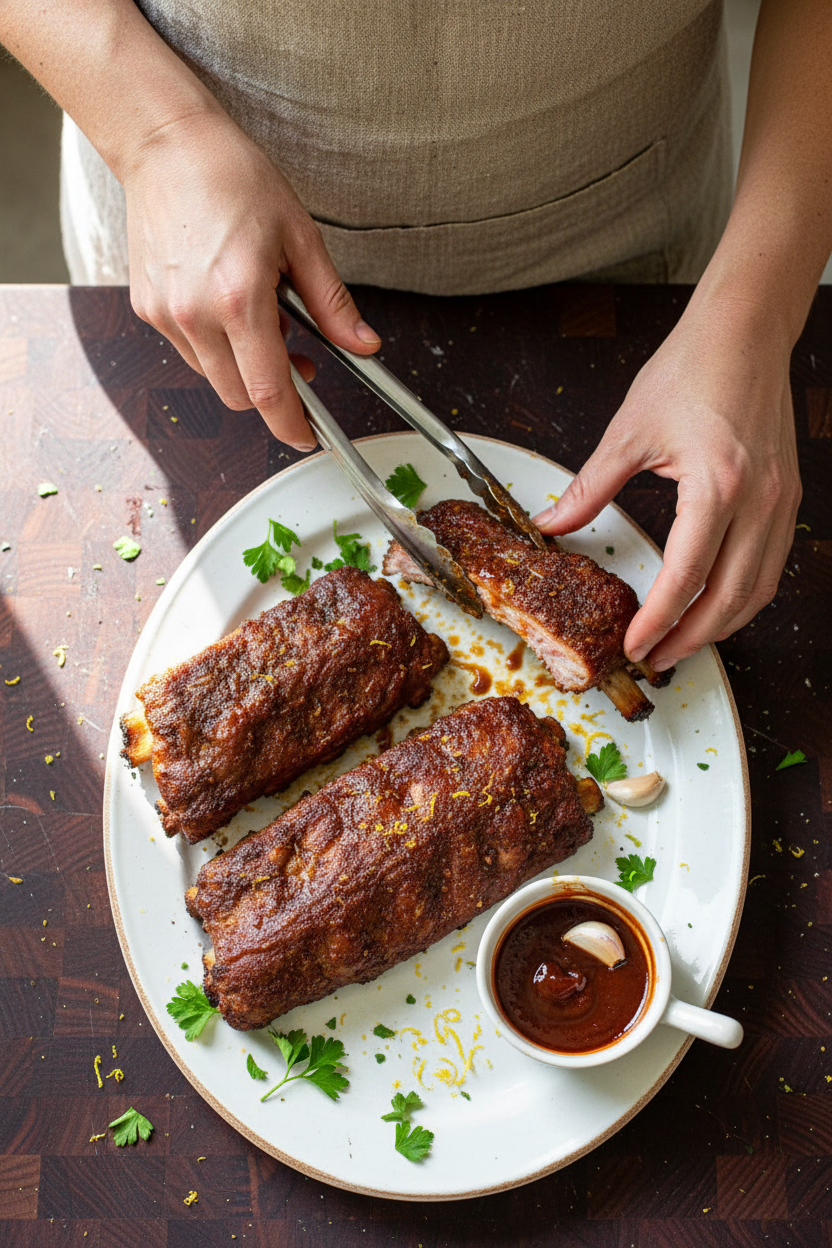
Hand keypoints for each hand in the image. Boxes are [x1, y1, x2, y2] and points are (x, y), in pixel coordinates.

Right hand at [123, 111, 380, 448]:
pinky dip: (216, 346)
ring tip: (261, 318)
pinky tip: (227, 306)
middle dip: (274, 394)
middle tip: (300, 362)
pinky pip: (190, 352)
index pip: (269, 391)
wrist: (166, 145)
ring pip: (214, 377)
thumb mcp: (301, 238)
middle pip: (240, 397)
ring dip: (244, 368)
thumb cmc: (234, 179)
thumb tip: (364, 345)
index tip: (307, 437)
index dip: (292, 425)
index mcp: (241, 298)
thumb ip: (332, 303)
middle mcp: (196, 314)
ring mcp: (167, 315)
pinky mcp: (148, 308)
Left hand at [533, 294, 801, 669]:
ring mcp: (782, 501)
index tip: (634, 645)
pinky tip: (716, 602)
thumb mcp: (628, 432)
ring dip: (722, 625)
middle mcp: (760, 500)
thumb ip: (589, 488)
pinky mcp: (788, 496)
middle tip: (657, 658)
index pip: (686, 578)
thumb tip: (551, 523)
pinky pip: (772, 564)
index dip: (657, 621)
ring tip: (684, 641)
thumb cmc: (691, 368)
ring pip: (759, 589)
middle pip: (730, 598)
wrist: (744, 330)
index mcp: (717, 485)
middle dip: (691, 638)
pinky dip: (744, 595)